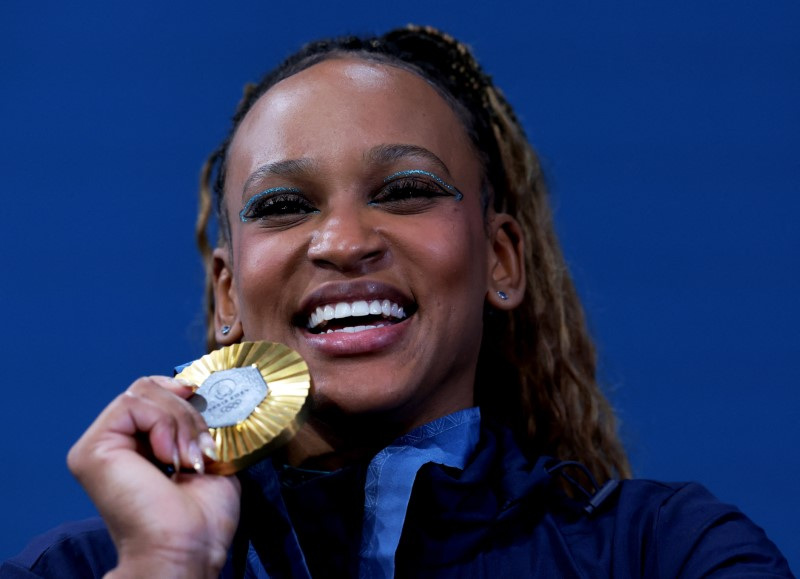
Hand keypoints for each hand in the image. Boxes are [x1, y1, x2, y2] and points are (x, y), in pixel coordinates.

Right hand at [67, 376, 240, 578]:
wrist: (187, 549)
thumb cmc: (201, 518)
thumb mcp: (206, 455)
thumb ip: (195, 424)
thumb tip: (198, 391)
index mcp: (137, 447)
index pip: (152, 394)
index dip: (180, 392)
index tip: (204, 403)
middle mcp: (113, 444)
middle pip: (148, 388)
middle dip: (186, 410)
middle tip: (201, 448)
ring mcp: (99, 446)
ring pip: (143, 392)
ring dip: (180, 420)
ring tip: (188, 458)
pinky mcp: (93, 450)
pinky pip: (132, 404)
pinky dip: (164, 423)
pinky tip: (170, 457)